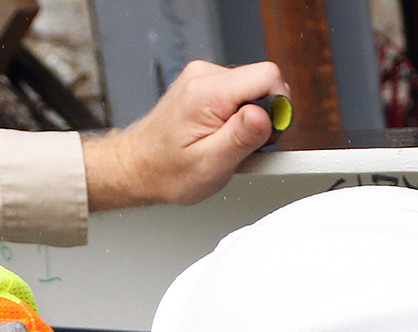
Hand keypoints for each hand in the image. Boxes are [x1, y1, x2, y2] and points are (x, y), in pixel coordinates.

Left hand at [83, 61, 288, 212]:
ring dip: (254, 119)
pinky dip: (242, 116)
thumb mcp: (211, 164)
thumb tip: (266, 115)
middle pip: (264, 81)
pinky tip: (225, 134)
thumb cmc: (169, 170)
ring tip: (232, 142)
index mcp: (207, 92)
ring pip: (255, 88)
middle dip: (267, 116)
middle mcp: (203, 76)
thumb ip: (242, 137)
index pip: (267, 76)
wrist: (138, 166)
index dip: (279, 107)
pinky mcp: (205, 84)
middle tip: (247, 144)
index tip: (267, 134)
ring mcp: (203, 77)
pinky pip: (241, 93)